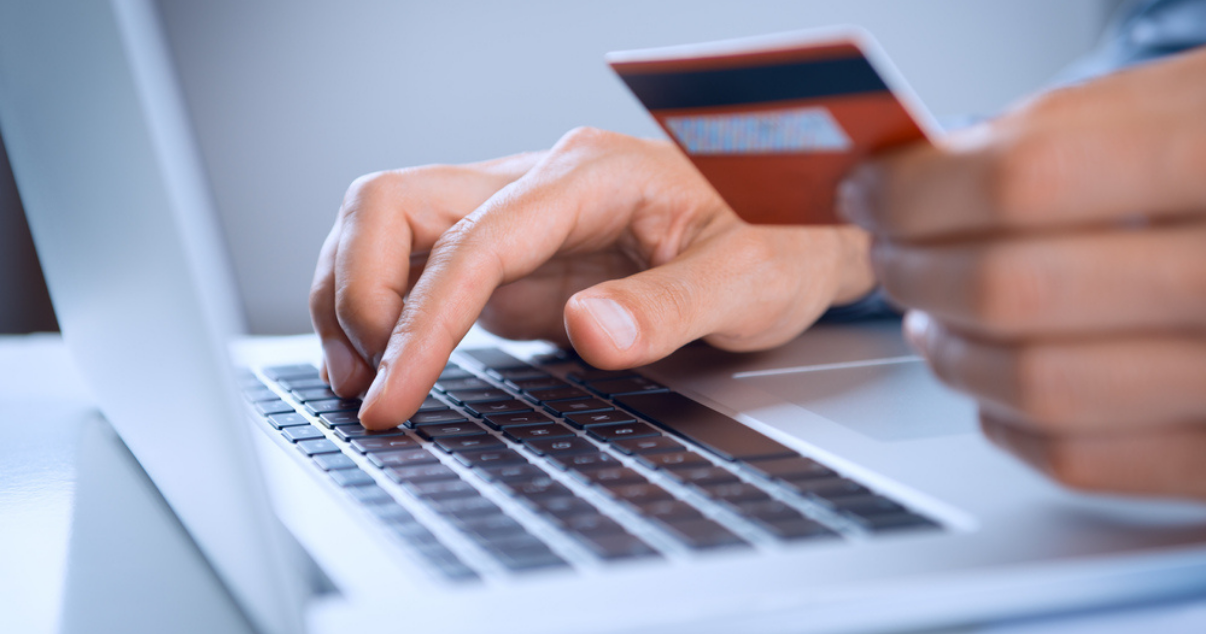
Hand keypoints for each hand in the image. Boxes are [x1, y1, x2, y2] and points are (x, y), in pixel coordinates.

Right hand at [311, 128, 874, 428]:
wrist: (800, 225)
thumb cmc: (782, 238)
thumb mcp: (750, 279)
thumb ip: (670, 306)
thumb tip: (588, 330)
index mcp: (587, 177)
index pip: (471, 242)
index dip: (420, 321)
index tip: (395, 395)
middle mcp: (539, 185)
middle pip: (394, 205)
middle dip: (359, 294)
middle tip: (371, 386)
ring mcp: (521, 219)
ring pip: (391, 227)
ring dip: (356, 298)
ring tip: (364, 381)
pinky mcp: (517, 258)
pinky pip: (423, 268)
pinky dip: (389, 313)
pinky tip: (394, 365)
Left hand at [840, 49, 1205, 499]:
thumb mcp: (1203, 99)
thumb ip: (1074, 127)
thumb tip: (927, 169)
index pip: (1027, 177)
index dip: (920, 186)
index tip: (872, 186)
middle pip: (1014, 288)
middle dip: (915, 266)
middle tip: (889, 245)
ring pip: (1037, 386)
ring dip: (949, 350)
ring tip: (928, 311)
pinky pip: (1081, 460)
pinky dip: (1004, 422)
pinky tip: (992, 382)